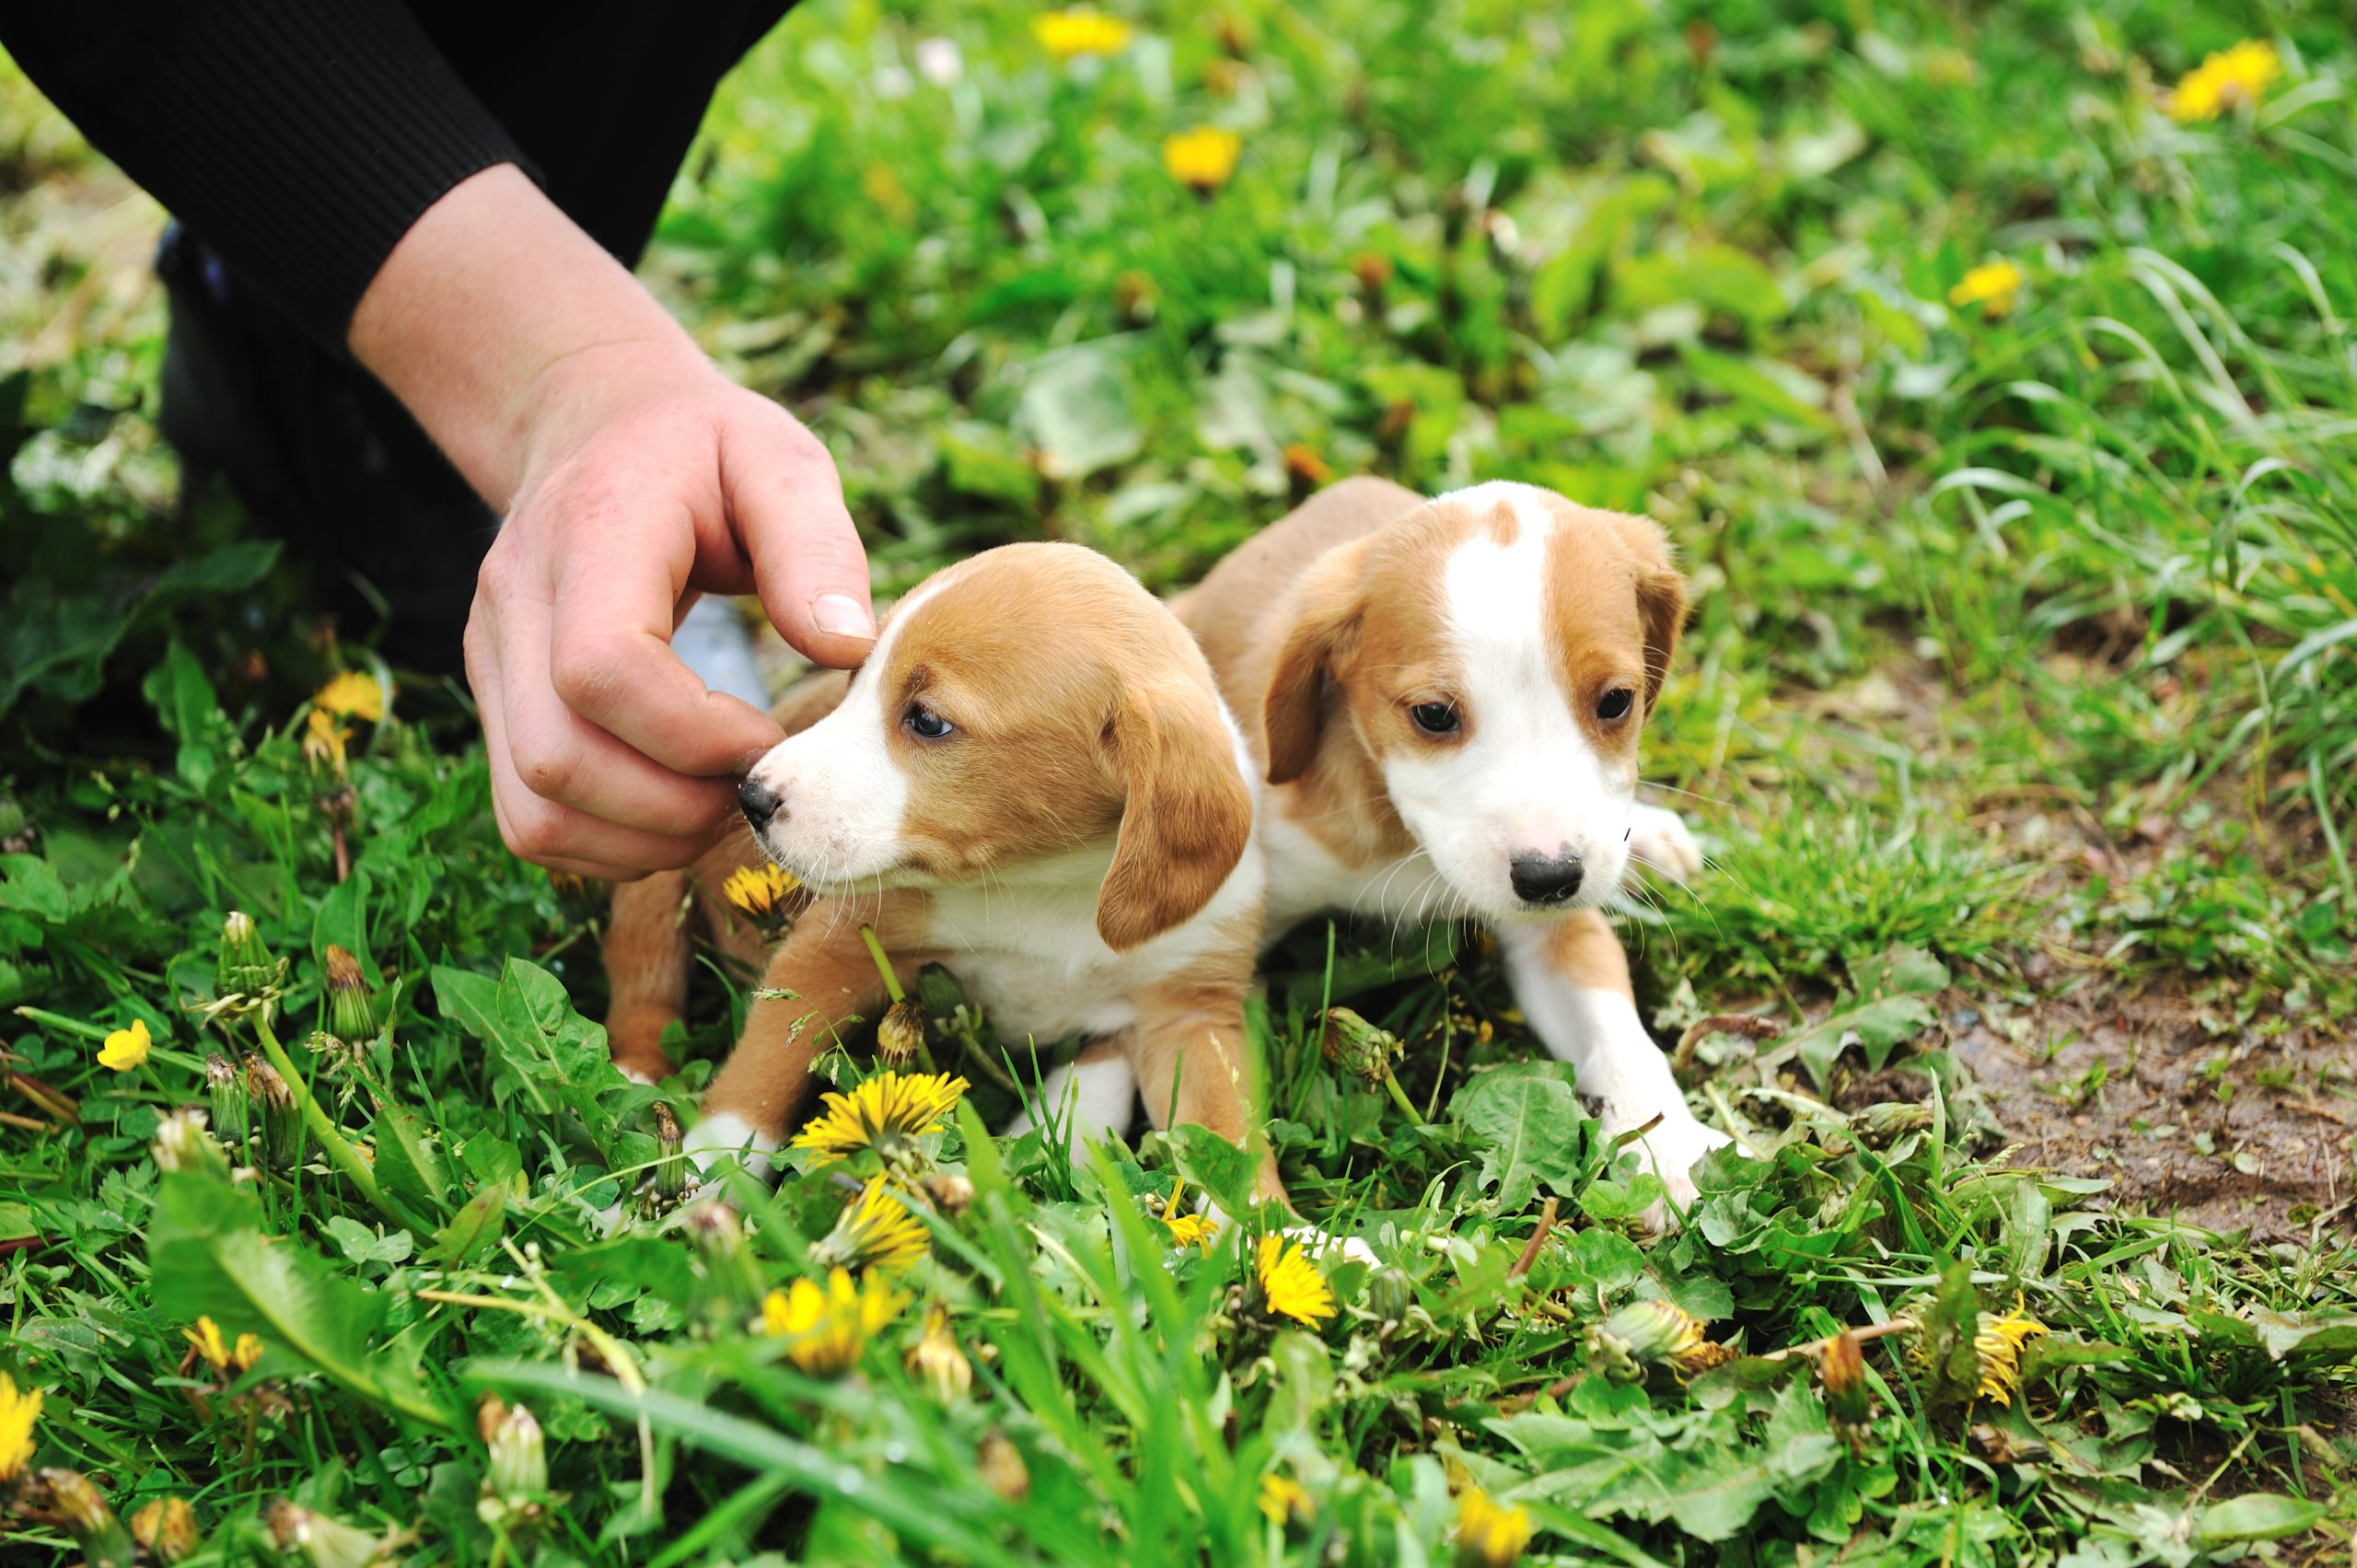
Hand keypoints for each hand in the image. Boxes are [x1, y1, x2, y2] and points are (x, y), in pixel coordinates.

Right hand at [348, 166, 876, 877]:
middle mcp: (514, 604)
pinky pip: (530, 821)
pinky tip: (680, 812)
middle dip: (675, 808)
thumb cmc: (705, 451)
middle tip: (761, 787)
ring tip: (725, 806)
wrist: (601, 430)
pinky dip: (609, 847)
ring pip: (534, 813)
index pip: (601, 667)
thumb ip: (815, 544)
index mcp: (588, 535)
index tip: (774, 740)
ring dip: (642, 841)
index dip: (696, 734)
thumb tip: (847, 649)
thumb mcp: (776, 458)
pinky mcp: (498, 706)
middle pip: (557, 761)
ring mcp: (492, 662)